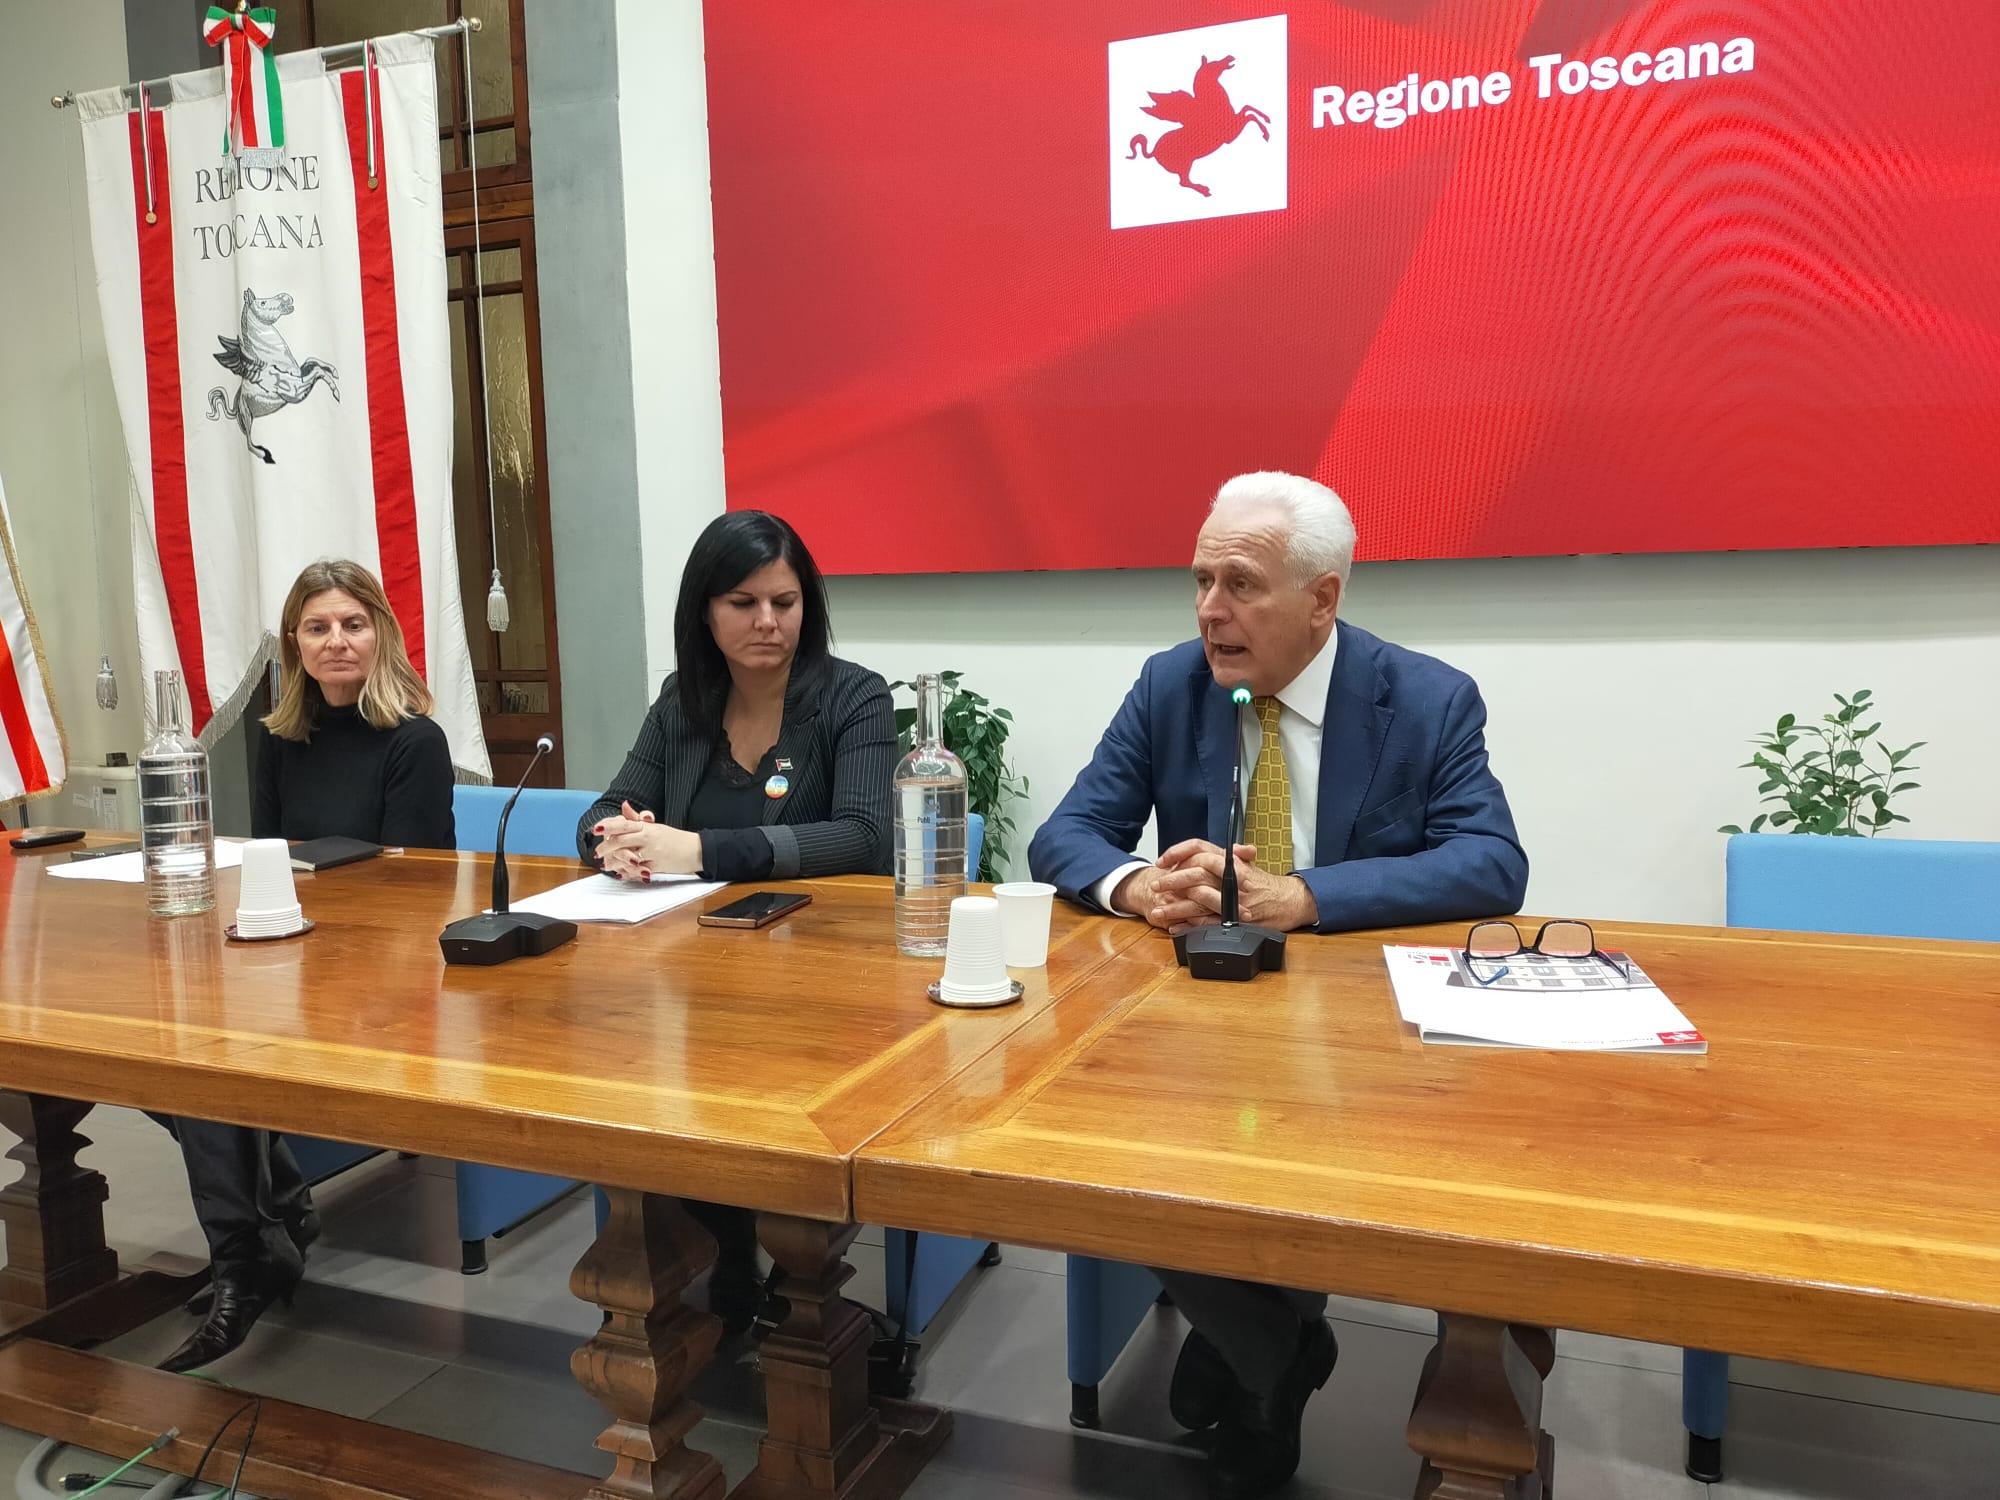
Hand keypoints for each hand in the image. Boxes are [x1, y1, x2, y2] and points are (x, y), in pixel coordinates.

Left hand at [592, 801, 701, 879]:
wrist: (696, 850)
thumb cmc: (675, 839)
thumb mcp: (656, 826)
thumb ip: (637, 818)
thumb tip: (624, 806)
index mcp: (648, 827)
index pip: (624, 824)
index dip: (608, 826)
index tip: (596, 829)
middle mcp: (649, 838)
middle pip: (622, 840)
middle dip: (607, 847)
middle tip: (597, 852)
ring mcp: (653, 852)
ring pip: (628, 856)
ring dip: (614, 862)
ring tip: (607, 865)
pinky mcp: (657, 866)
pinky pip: (638, 870)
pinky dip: (627, 872)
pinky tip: (621, 873)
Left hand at [1148, 839, 1317, 932]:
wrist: (1290, 900)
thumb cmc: (1266, 884)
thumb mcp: (1246, 864)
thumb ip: (1225, 858)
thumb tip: (1203, 854)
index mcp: (1229, 860)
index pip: (1198, 848)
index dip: (1177, 853)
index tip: (1162, 861)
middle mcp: (1229, 876)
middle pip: (1194, 874)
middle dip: (1171, 881)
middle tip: (1154, 887)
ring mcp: (1231, 899)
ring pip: (1197, 901)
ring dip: (1175, 908)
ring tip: (1158, 912)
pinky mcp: (1234, 919)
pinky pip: (1207, 923)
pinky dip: (1189, 926)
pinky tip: (1175, 928)